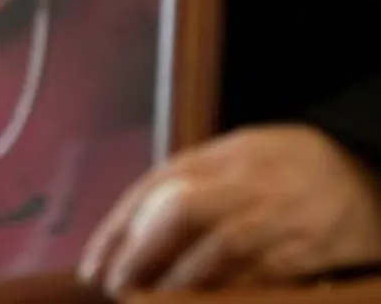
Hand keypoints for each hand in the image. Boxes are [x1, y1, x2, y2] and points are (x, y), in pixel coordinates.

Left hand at [80, 125, 380, 296]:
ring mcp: (275, 217)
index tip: (92, 265)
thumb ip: (182, 183)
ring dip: (178, 284)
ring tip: (148, 301)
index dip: (118, 230)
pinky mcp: (304, 252)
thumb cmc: (278, 167)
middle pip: (181, 214)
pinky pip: (257, 279)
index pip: (154, 188)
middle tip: (114, 285)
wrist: (354, 172)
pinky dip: (224, 295)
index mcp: (217, 156)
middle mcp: (244, 183)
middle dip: (141, 255)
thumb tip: (127, 229)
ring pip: (218, 252)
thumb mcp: (226, 156)